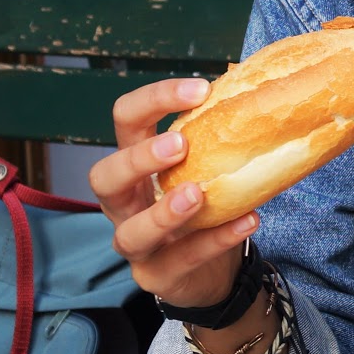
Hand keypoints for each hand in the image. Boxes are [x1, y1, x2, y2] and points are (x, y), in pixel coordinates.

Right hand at [90, 79, 258, 305]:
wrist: (216, 273)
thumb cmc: (205, 208)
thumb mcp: (206, 168)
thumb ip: (216, 133)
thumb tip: (247, 77)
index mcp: (133, 164)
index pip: (125, 120)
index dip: (153, 99)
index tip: (200, 89)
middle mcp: (124, 203)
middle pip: (105, 177)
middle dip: (138, 160)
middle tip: (181, 145)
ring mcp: (135, 244)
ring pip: (130, 232)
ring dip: (163, 211)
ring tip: (198, 194)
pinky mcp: (156, 277)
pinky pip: (180, 259)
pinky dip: (215, 240)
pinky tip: (248, 221)